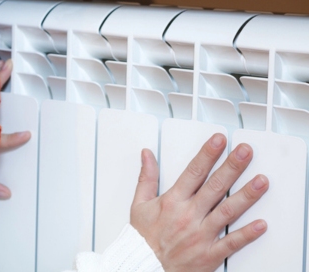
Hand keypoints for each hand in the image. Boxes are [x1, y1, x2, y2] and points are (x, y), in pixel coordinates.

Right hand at [131, 133, 268, 271]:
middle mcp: (188, 216)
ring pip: (228, 212)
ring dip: (246, 196)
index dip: (208, 154)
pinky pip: (232, 243)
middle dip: (232, 167)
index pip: (194, 172)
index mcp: (172, 202)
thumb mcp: (139, 204)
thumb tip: (147, 155)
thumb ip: (146, 177)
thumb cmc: (143, 238)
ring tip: (261, 181)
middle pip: (215, 187)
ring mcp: (201, 235)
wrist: (144, 268)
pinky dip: (247, 234)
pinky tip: (261, 224)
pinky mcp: (209, 254)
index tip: (219, 140)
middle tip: (245, 152)